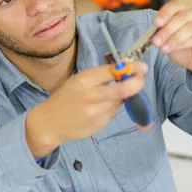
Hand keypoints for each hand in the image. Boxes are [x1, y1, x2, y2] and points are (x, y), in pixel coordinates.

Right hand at [25, 62, 147, 157]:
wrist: (49, 123)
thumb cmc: (65, 98)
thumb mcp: (78, 81)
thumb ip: (100, 77)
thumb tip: (126, 72)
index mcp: (84, 80)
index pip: (113, 71)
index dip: (131, 68)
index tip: (141, 67)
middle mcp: (91, 95)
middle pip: (124, 88)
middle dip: (137, 83)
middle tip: (140, 79)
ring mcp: (96, 112)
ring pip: (120, 101)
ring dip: (121, 97)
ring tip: (105, 98)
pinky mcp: (99, 124)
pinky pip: (112, 112)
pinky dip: (110, 108)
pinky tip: (96, 110)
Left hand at [151, 0, 191, 95]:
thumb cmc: (186, 51)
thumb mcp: (169, 41)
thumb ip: (163, 35)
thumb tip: (152, 32)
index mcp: (187, 11)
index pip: (175, 6)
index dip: (165, 13)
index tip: (156, 23)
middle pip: (182, 16)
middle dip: (167, 29)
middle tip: (155, 41)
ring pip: (190, 27)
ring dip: (174, 38)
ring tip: (164, 48)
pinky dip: (184, 44)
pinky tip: (175, 49)